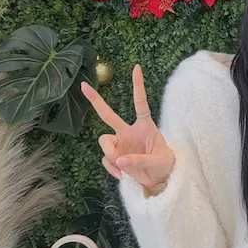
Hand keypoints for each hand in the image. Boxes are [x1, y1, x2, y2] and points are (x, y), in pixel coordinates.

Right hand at [81, 65, 175, 194]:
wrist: (159, 180)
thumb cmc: (163, 164)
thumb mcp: (157, 162)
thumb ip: (139, 160)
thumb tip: (120, 160)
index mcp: (144, 126)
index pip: (140, 103)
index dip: (138, 86)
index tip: (136, 68)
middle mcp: (128, 132)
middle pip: (108, 114)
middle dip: (95, 100)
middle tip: (83, 86)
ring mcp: (120, 144)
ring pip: (104, 141)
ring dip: (110, 153)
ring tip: (123, 166)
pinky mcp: (115, 157)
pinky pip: (106, 160)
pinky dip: (113, 169)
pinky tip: (123, 175)